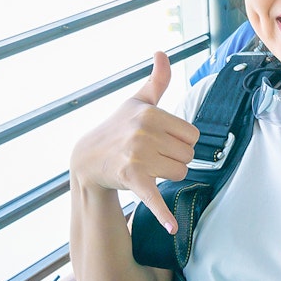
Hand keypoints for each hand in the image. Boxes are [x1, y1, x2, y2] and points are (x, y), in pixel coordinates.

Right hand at [70, 51, 199, 232]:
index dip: (181, 141)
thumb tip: (162, 51)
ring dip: (168, 174)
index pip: (193, 136)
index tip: (163, 140)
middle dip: (175, 158)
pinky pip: (155, 198)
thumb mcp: (137, 101)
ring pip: (180, 173)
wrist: (87, 157)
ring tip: (148, 167)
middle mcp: (144, 133)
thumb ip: (157, 80)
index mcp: (151, 113)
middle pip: (188, 155)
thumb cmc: (118, 126)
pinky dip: (164, 215)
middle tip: (153, 155)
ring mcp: (138, 157)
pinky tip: (173, 228)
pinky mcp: (132, 179)